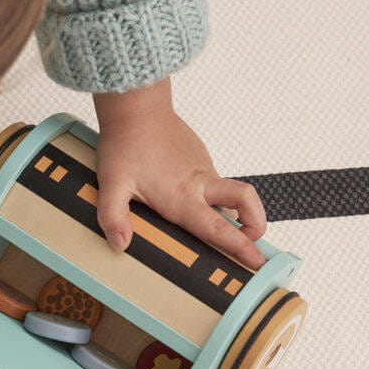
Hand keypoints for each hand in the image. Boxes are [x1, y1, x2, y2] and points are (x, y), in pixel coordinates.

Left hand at [92, 78, 266, 273]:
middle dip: (256, 225)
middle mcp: (200, 184)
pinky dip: (213, 198)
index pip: (219, 227)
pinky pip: (215, 184)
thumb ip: (113, 217)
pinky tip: (186, 200)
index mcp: (183, 197)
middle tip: (250, 242)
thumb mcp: (112, 185)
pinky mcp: (200, 160)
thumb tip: (121, 245)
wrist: (137, 107)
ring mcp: (204, 170)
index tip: (257, 261)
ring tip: (214, 228)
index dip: (240, 246)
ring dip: (234, 213)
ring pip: (231, 195)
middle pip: (246, 202)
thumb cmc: (124, 145)